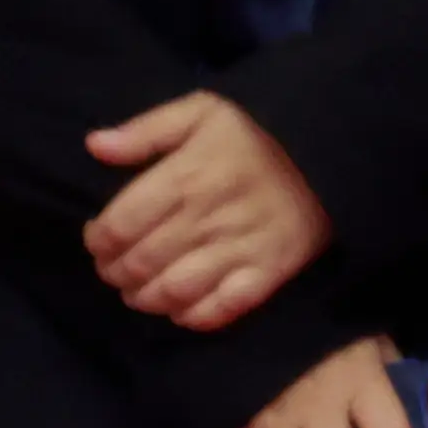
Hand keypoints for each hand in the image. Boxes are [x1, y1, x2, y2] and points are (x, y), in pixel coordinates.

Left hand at [84, 90, 332, 331]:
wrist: (332, 155)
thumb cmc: (259, 135)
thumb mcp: (203, 112)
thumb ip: (147, 129)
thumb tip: (95, 146)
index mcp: (187, 176)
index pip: (118, 226)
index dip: (97, 240)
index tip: (100, 238)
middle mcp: (209, 217)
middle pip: (139, 263)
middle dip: (115, 272)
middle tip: (116, 268)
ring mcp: (241, 249)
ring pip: (173, 291)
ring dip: (145, 298)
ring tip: (140, 290)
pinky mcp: (269, 272)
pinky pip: (220, 309)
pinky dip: (192, 316)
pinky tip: (181, 307)